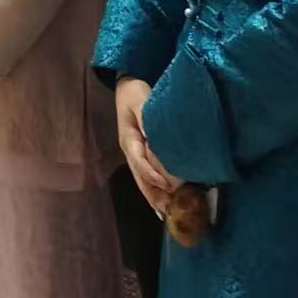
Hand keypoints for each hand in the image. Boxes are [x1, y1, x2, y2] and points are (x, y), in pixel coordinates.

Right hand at [115, 78, 178, 211]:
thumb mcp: (141, 100)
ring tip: (168, 213)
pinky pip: (147, 174)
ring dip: (155, 196)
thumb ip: (147, 120)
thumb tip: (156, 140)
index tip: (169, 186)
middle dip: (154, 196)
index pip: (140, 162)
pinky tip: (164, 199)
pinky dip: (155, 188)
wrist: (128, 84)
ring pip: (142, 180)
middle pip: (140, 178)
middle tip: (169, 213)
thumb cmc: (135, 92)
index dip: (153, 175)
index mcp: (128, 139)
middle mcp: (130, 150)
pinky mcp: (142, 152)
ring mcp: (135, 153)